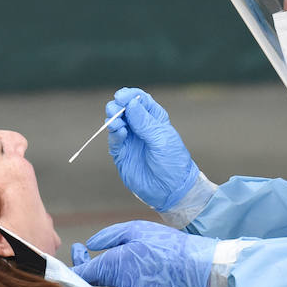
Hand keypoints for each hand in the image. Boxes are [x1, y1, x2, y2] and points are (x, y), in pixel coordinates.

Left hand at [72, 221, 215, 286]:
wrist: (193, 265)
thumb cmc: (165, 244)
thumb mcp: (134, 229)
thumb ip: (108, 237)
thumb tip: (90, 246)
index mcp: (113, 266)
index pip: (82, 273)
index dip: (75, 264)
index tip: (78, 250)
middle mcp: (120, 285)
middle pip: (102, 276)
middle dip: (102, 262)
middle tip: (110, 246)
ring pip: (120, 281)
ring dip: (123, 269)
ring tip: (142, 253)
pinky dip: (137, 277)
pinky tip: (151, 265)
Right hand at [106, 88, 199, 212]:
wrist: (170, 190)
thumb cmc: (172, 163)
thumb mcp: (162, 139)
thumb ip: (145, 122)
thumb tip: (130, 103)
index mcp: (155, 120)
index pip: (140, 101)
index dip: (130, 96)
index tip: (122, 96)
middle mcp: (141, 128)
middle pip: (125, 109)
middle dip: (118, 106)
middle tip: (116, 107)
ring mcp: (131, 141)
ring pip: (117, 123)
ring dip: (114, 118)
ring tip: (116, 121)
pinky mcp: (122, 154)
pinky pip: (114, 140)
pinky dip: (114, 133)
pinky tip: (119, 131)